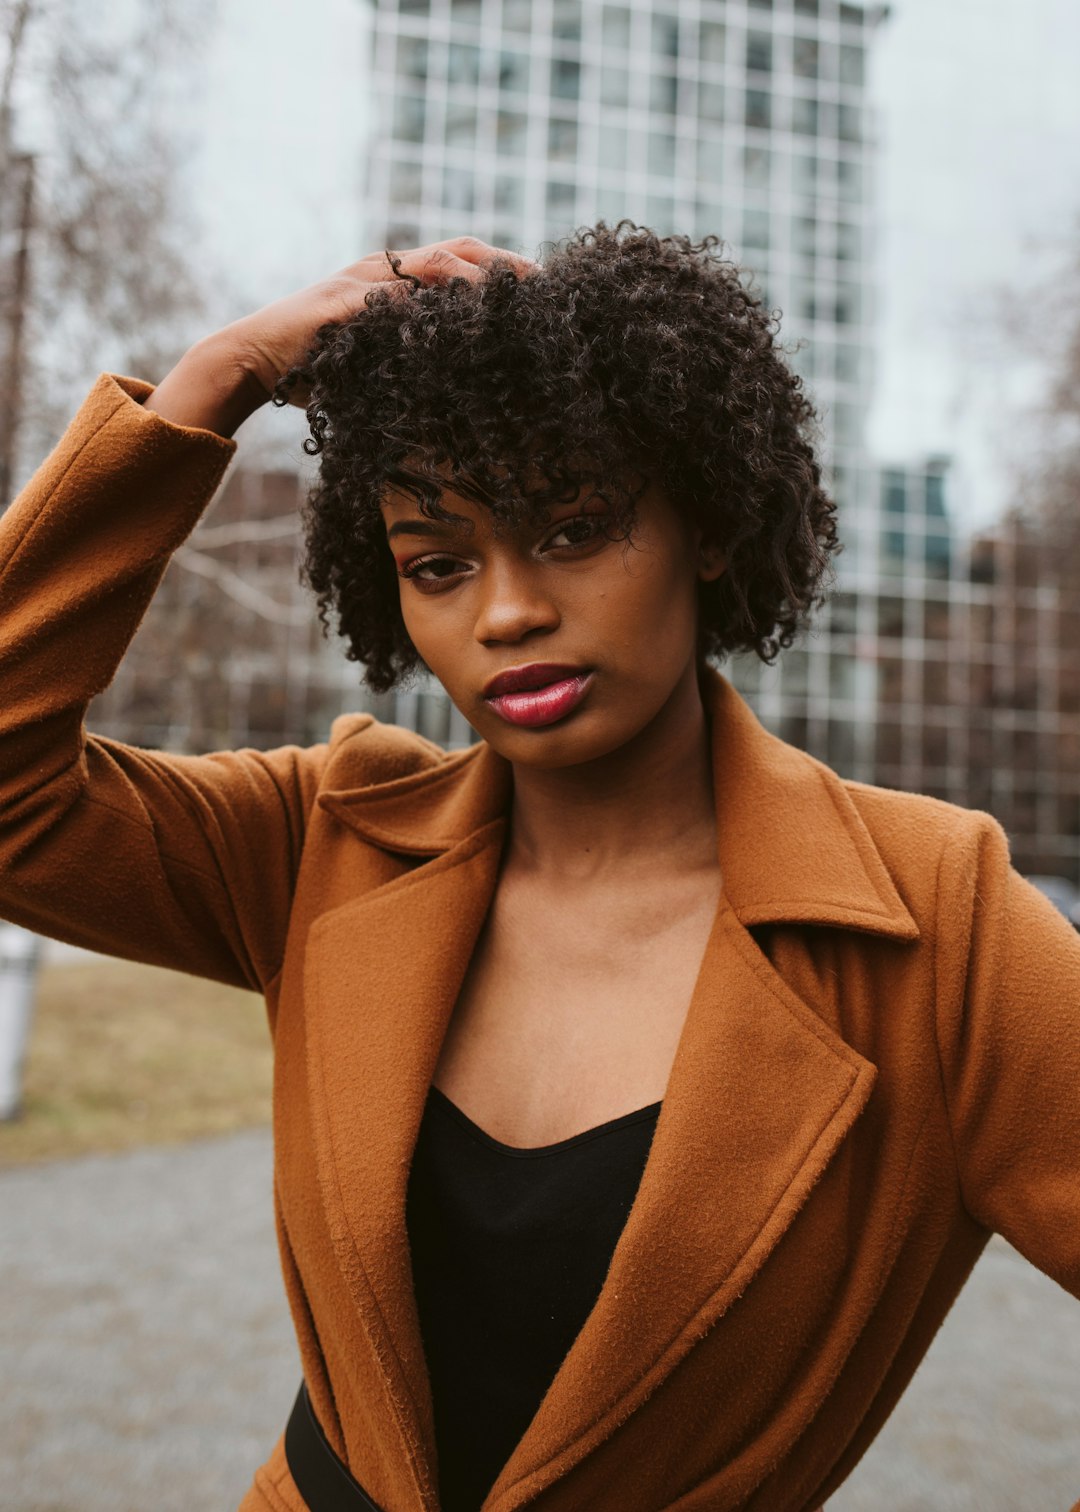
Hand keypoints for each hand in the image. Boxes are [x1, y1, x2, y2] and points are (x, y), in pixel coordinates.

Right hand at [146, 237, 537, 436]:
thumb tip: (460, 389)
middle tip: (544, 287)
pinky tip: (455, 326)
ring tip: (512, 301)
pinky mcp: (341, 306)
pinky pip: (392, 302)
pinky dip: (426, 311)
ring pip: (433, 267)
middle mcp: (381, 269)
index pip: (459, 258)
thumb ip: (411, 358)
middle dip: (505, 265)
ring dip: (477, 282)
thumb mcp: (374, 356)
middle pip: (458, 251)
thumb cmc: (315, 366)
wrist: (254, 358)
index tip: (540, 287)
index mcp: (392, 277)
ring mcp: (361, 283)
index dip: (502, 267)